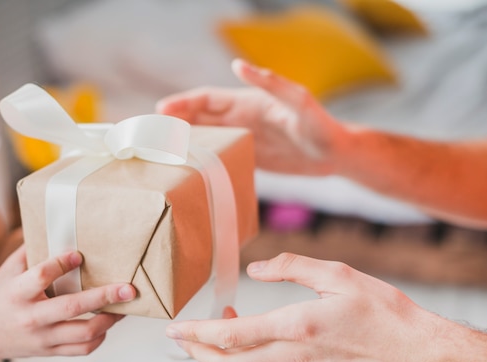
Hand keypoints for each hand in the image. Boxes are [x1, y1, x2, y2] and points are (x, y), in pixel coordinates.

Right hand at [0, 246, 135, 361]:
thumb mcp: (7, 270)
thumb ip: (31, 250)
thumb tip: (58, 224)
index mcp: (17, 293)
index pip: (41, 276)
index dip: (61, 264)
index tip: (80, 254)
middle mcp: (30, 317)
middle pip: (71, 307)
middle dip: (104, 297)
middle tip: (128, 288)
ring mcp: (42, 338)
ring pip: (83, 333)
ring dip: (109, 319)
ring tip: (124, 306)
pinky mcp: (50, 352)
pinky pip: (81, 349)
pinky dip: (99, 337)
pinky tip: (106, 323)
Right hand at [156, 59, 349, 175]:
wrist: (337, 155)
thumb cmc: (321, 126)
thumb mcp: (299, 102)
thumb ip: (271, 83)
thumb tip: (239, 65)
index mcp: (247, 102)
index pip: (207, 99)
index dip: (183, 103)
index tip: (160, 111)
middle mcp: (241, 119)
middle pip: (200, 117)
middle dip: (174, 122)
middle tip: (150, 135)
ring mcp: (244, 138)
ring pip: (206, 137)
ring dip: (184, 142)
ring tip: (161, 153)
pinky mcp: (250, 157)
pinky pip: (219, 156)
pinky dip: (201, 160)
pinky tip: (188, 170)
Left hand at [165, 253, 450, 361]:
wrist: (416, 355)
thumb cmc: (382, 312)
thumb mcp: (339, 275)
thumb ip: (291, 268)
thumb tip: (255, 268)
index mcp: (296, 327)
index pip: (230, 336)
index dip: (196, 333)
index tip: (174, 327)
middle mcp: (293, 358)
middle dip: (197, 351)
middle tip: (184, 336)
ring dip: (226, 354)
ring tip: (226, 327)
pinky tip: (258, 344)